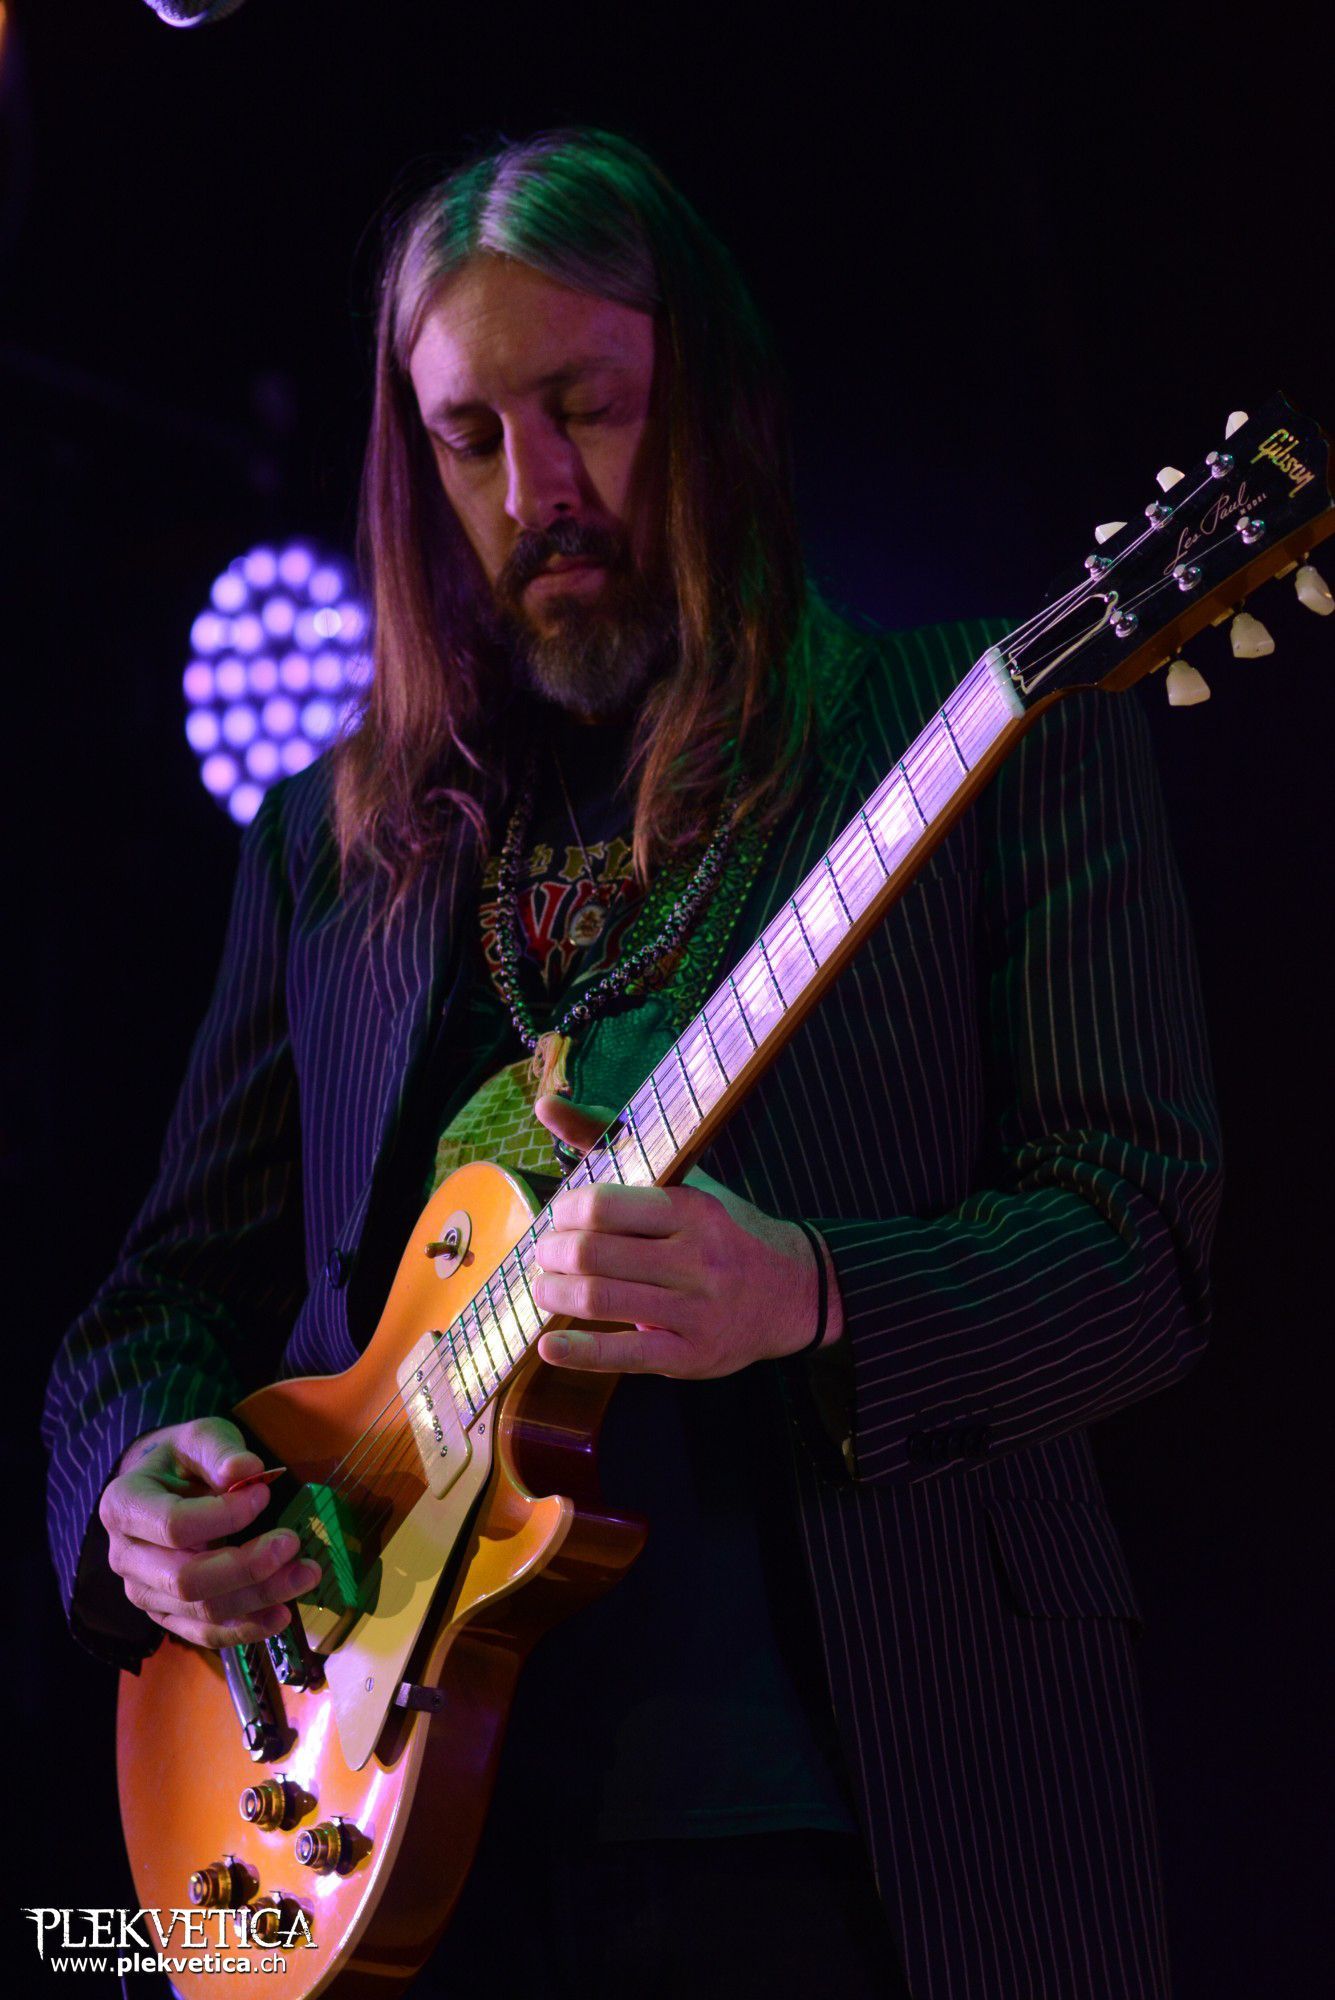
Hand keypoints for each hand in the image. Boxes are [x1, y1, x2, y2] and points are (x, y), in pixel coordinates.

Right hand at [98, 1416, 321, 1648]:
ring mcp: (143, 1592)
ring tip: (304, 1575)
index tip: (264, 1495)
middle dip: (246, 1567)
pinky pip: (203, 1634)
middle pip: (185, 1578)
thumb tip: (247, 1470)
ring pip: (200, 1610)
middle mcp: (125, 1557)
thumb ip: (220, 1451)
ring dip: (257, 1597)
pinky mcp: (166, 1615)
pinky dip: (245, 1628)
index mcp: (123, 1506)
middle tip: (292, 1543)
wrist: (162, 1488)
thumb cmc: (182, 1460)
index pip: (174, 1525)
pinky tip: (282, 1615)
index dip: (224, 1516)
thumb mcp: (199, 1438)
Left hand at [530, 1094, 842, 1377]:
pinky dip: (578, 1352)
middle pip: (593, 1255)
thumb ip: (609, 1140)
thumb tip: (544, 1104)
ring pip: (600, 1300)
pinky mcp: (691, 1356)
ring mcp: (695, 1311)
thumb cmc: (722, 1232)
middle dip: (551, 1255)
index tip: (557, 1217)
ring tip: (544, 1287)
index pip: (603, 1207)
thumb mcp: (683, 1181)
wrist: (791, 1293)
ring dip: (555, 1294)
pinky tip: (549, 1346)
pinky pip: (624, 1354)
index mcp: (692, 1210)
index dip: (563, 1213)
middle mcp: (697, 1259)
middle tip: (543, 1255)